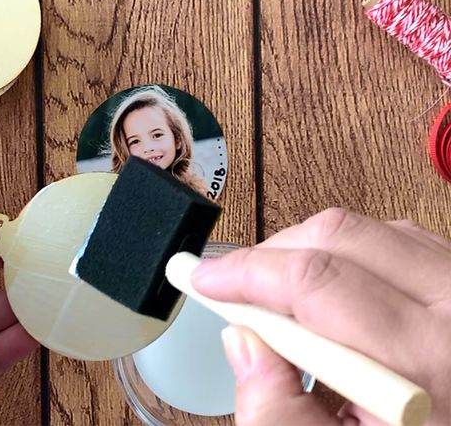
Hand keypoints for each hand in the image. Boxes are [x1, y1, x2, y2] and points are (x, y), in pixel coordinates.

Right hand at [192, 209, 450, 425]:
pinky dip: (344, 252)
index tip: (207, 279)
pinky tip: (333, 291)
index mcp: (426, 359)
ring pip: (360, 226)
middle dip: (270, 256)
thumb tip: (241, 340)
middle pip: (335, 235)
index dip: (248, 273)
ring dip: (305, 251)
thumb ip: (280, 412)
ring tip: (287, 300)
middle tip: (237, 288)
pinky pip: (390, 233)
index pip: (316, 281)